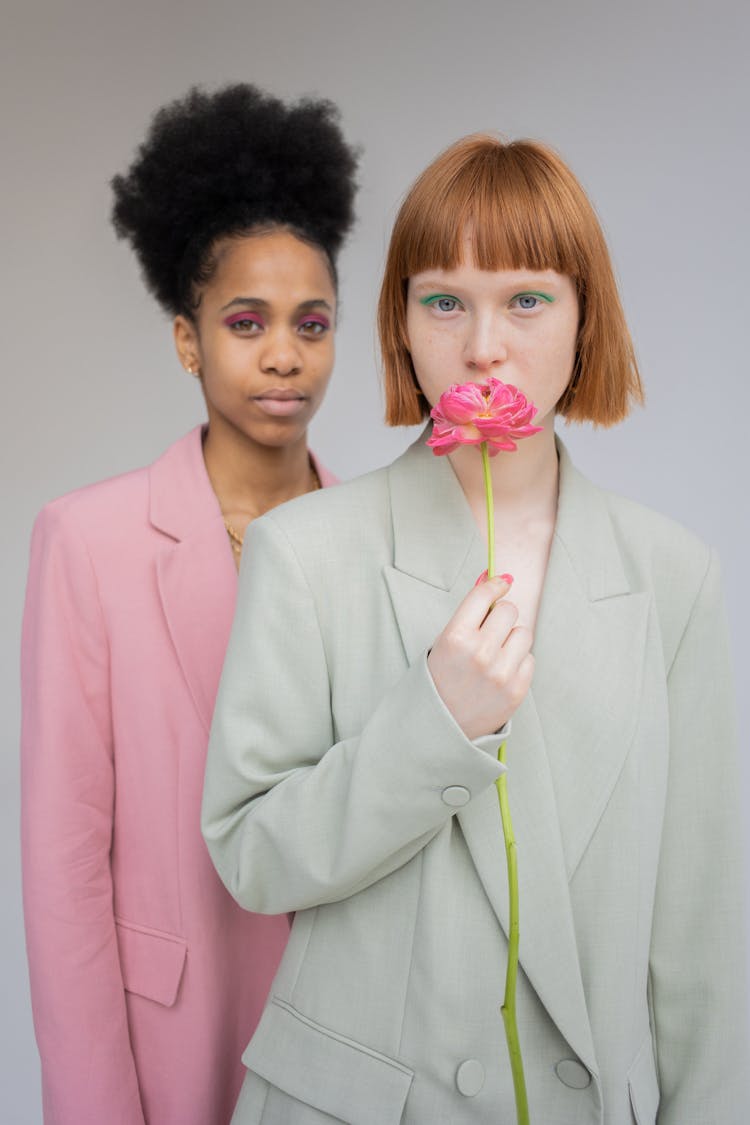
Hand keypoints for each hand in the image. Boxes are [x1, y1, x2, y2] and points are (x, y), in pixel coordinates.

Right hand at [427, 574, 533, 739]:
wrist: (440, 726)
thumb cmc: (439, 679)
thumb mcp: (443, 641)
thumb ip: (469, 611)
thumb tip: (492, 577)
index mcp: (456, 637)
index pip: (484, 595)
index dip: (495, 585)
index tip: (501, 583)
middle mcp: (480, 653)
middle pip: (509, 611)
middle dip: (500, 617)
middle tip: (490, 630)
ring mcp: (501, 673)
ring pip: (524, 633)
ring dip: (512, 639)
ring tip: (495, 654)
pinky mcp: (517, 690)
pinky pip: (530, 659)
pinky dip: (518, 662)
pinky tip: (500, 672)